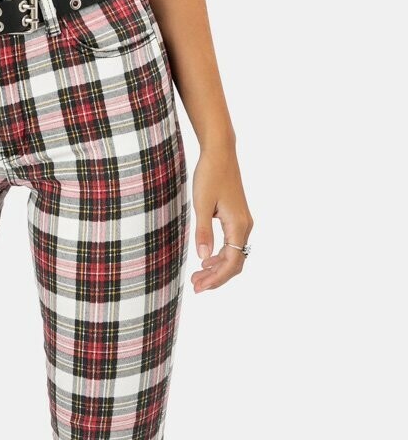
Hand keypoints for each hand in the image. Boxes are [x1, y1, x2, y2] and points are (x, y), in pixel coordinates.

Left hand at [191, 141, 252, 293]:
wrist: (220, 152)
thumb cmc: (210, 175)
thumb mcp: (201, 203)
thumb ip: (203, 231)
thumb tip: (203, 257)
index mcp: (238, 225)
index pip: (231, 262)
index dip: (216, 278)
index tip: (198, 286)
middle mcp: (245, 225)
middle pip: (235, 262)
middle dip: (216, 277)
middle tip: (195, 285)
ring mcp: (243, 221)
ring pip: (234, 253)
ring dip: (218, 267)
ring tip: (198, 275)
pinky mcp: (237, 216)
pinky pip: (233, 243)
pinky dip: (221, 255)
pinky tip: (207, 258)